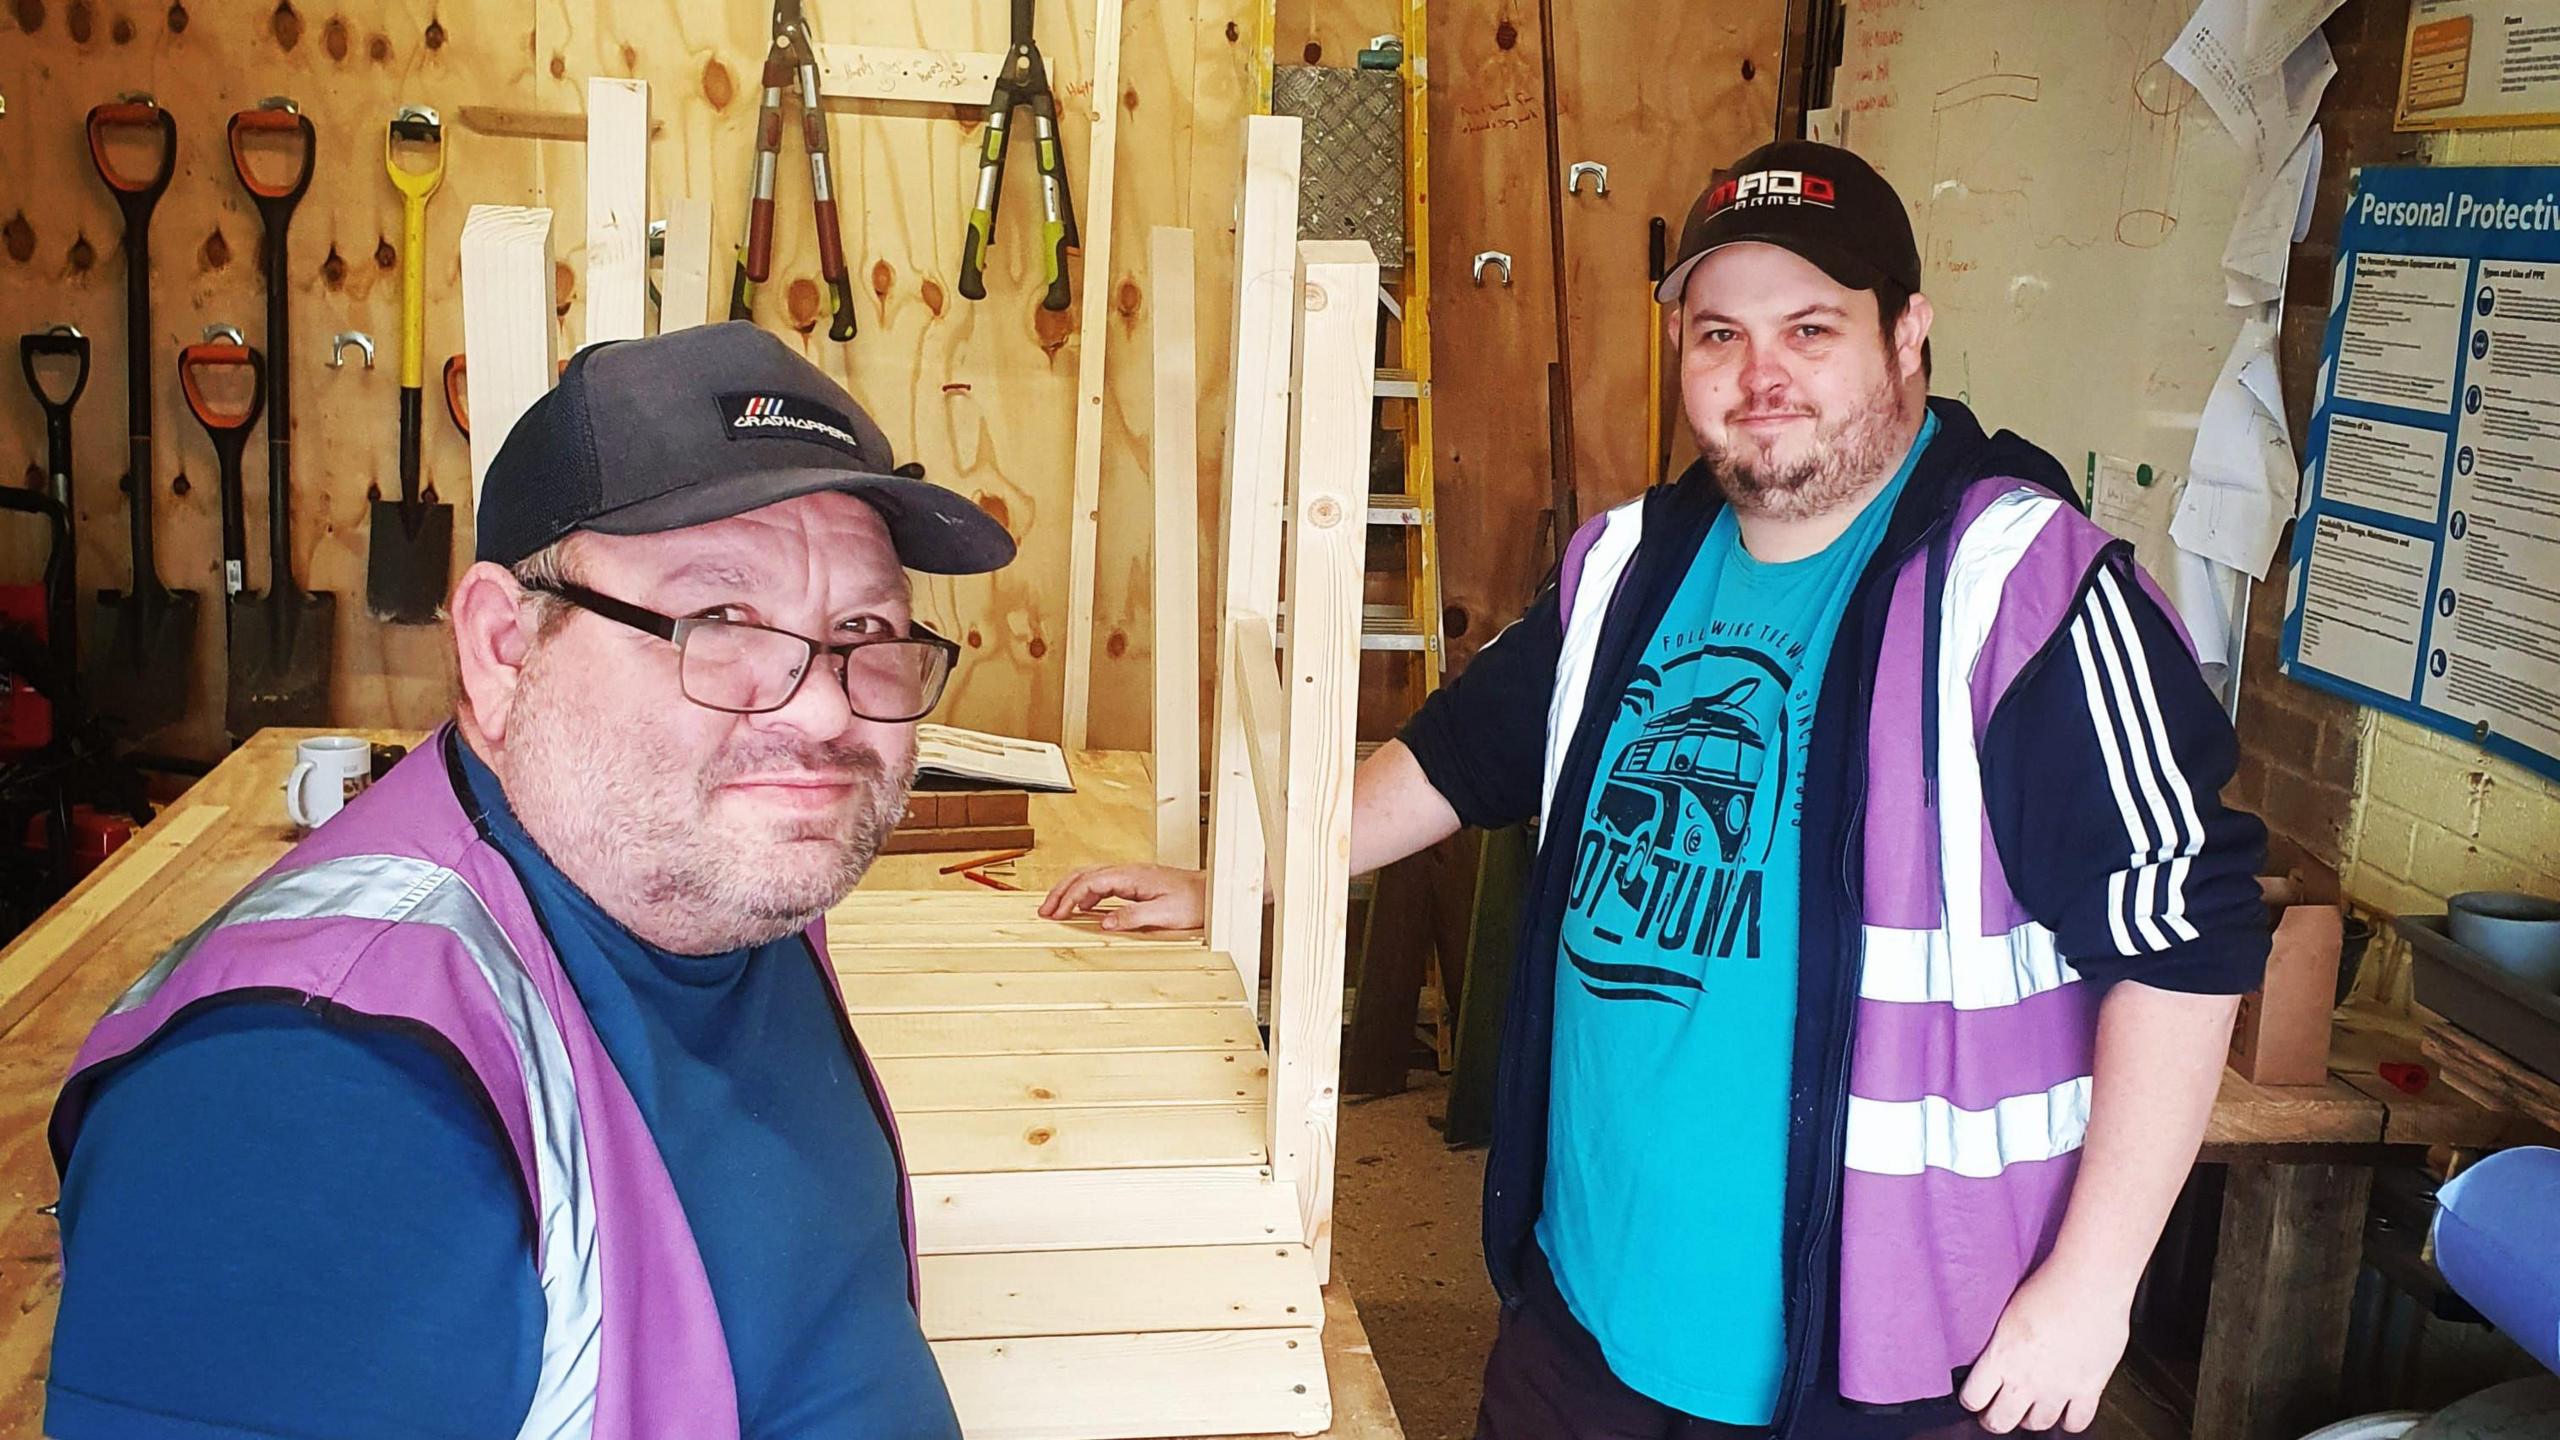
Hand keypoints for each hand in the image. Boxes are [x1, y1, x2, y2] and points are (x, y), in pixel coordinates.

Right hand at [1039, 864, 1207, 931]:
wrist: (1213, 894)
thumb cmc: (1194, 902)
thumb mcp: (1164, 914)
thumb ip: (1132, 917)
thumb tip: (1103, 923)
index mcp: (1131, 876)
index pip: (1090, 882)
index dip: (1069, 898)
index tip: (1055, 914)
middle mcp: (1128, 871)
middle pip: (1084, 874)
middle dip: (1060, 891)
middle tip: (1044, 910)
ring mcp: (1131, 875)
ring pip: (1090, 876)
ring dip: (1070, 890)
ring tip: (1055, 908)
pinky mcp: (1135, 883)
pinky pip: (1101, 882)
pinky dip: (1085, 892)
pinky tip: (1084, 908)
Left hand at [1957, 1262, 2131, 1433]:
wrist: (2089, 1282)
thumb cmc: (2049, 1285)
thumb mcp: (2008, 1312)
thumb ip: (2000, 1343)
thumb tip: (1994, 1353)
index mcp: (2001, 1356)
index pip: (1973, 1398)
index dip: (1972, 1400)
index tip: (1975, 1397)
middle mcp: (2026, 1379)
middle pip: (2000, 1421)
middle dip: (1995, 1418)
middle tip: (1997, 1410)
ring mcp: (2058, 1388)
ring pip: (2038, 1425)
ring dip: (2032, 1418)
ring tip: (2032, 1406)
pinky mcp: (2089, 1388)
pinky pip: (2077, 1423)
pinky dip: (2070, 1420)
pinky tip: (2066, 1409)